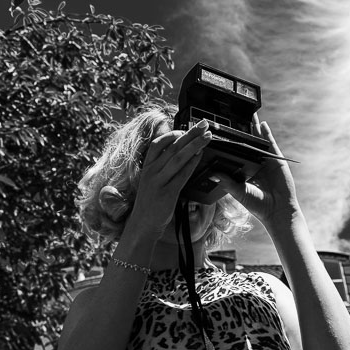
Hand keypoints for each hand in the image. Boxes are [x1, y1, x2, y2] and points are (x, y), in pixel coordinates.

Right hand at [122, 120, 211, 240]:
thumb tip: (177, 151)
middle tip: (203, 124)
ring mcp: (159, 182)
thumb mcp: (150, 181)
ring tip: (206, 137)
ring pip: (178, 157)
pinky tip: (200, 156)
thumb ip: (161, 166)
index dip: (173, 134)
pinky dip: (192, 163)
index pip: (158, 144)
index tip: (186, 128)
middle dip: (190, 134)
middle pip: (172, 147)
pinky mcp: (168, 193)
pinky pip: (182, 174)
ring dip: (194, 145)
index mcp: (147, 167)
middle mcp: (152, 172)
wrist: (142, 224)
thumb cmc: (149, 203)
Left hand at [213, 116, 298, 228]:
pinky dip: (266, 133)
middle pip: (246, 143)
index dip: (228, 143)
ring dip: (253, 127)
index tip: (218, 133)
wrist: (277, 211)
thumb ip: (227, 182)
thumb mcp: (239, 192)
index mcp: (244, 170)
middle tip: (231, 116)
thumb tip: (212, 173)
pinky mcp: (276, 159)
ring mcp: (266, 160)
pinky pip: (270, 143)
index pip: (234, 153)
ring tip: (247, 113)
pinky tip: (261, 123)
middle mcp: (254, 163)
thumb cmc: (258, 205)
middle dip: (240, 131)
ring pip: (258, 140)